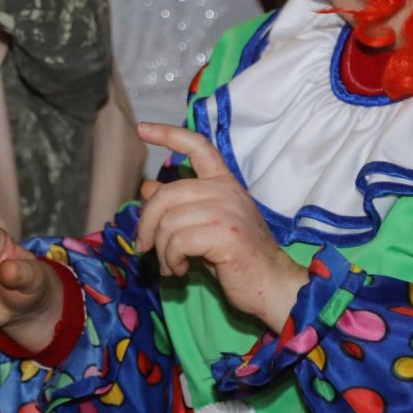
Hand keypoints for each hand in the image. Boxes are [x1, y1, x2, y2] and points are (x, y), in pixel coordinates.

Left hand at [135, 123, 308, 332]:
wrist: (272, 284)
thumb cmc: (237, 258)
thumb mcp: (203, 226)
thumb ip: (179, 206)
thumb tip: (147, 187)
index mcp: (224, 182)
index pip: (197, 146)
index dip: (168, 134)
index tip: (141, 129)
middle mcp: (226, 190)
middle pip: (167, 194)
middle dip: (146, 223)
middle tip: (143, 247)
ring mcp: (227, 211)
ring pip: (169, 221)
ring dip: (161, 250)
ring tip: (170, 265)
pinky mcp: (224, 235)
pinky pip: (177, 241)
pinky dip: (170, 260)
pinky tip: (179, 270)